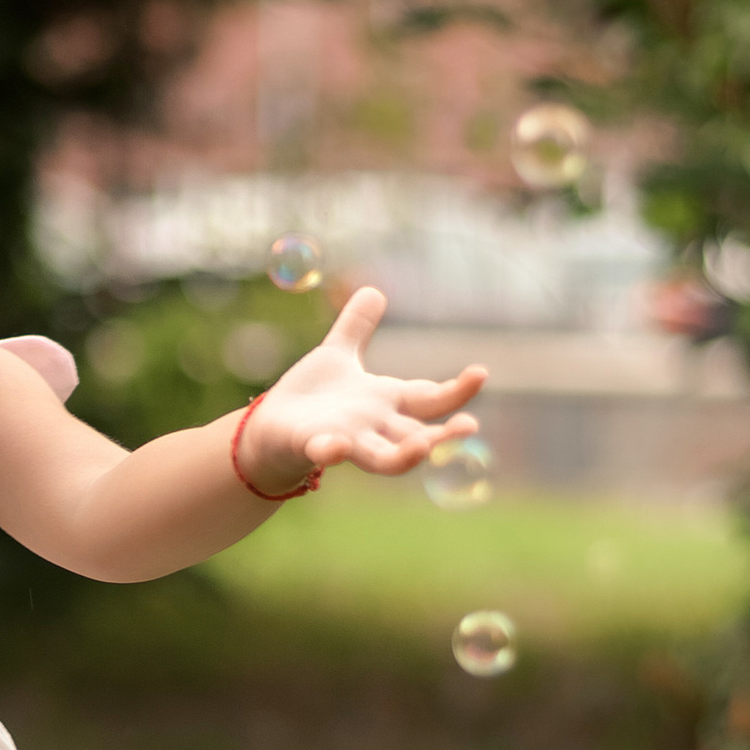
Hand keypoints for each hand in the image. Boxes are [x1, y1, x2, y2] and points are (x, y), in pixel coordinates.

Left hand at [235, 289, 485, 491]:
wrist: (269, 430)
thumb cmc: (310, 398)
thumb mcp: (337, 355)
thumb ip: (357, 327)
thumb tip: (374, 290)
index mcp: (384, 403)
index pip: (429, 399)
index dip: (456, 391)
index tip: (480, 373)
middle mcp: (373, 427)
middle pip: (417, 435)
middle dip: (446, 436)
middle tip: (469, 427)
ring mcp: (346, 440)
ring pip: (384, 458)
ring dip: (405, 456)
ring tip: (423, 447)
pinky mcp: (313, 446)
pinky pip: (325, 453)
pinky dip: (332, 451)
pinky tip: (337, 447)